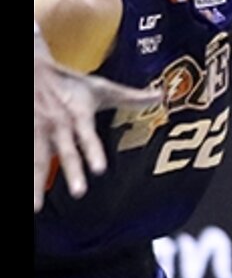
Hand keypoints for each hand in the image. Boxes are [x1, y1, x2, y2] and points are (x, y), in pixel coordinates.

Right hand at [35, 30, 162, 212]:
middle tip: (79, 193)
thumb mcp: (101, 88)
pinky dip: (25, 176)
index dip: (93, 152)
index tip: (100, 169)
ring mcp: (36, 132)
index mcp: (78, 116)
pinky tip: (28, 198)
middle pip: (65, 152)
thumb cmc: (69, 82)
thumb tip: (161, 96)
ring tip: (36, 207)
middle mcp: (57, 126)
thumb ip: (130, 97)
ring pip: (36, 161)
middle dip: (72, 172)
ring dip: (34, 184)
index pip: (88, 136)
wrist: (33, 70)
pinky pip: (24, 157)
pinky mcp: (25, 134)